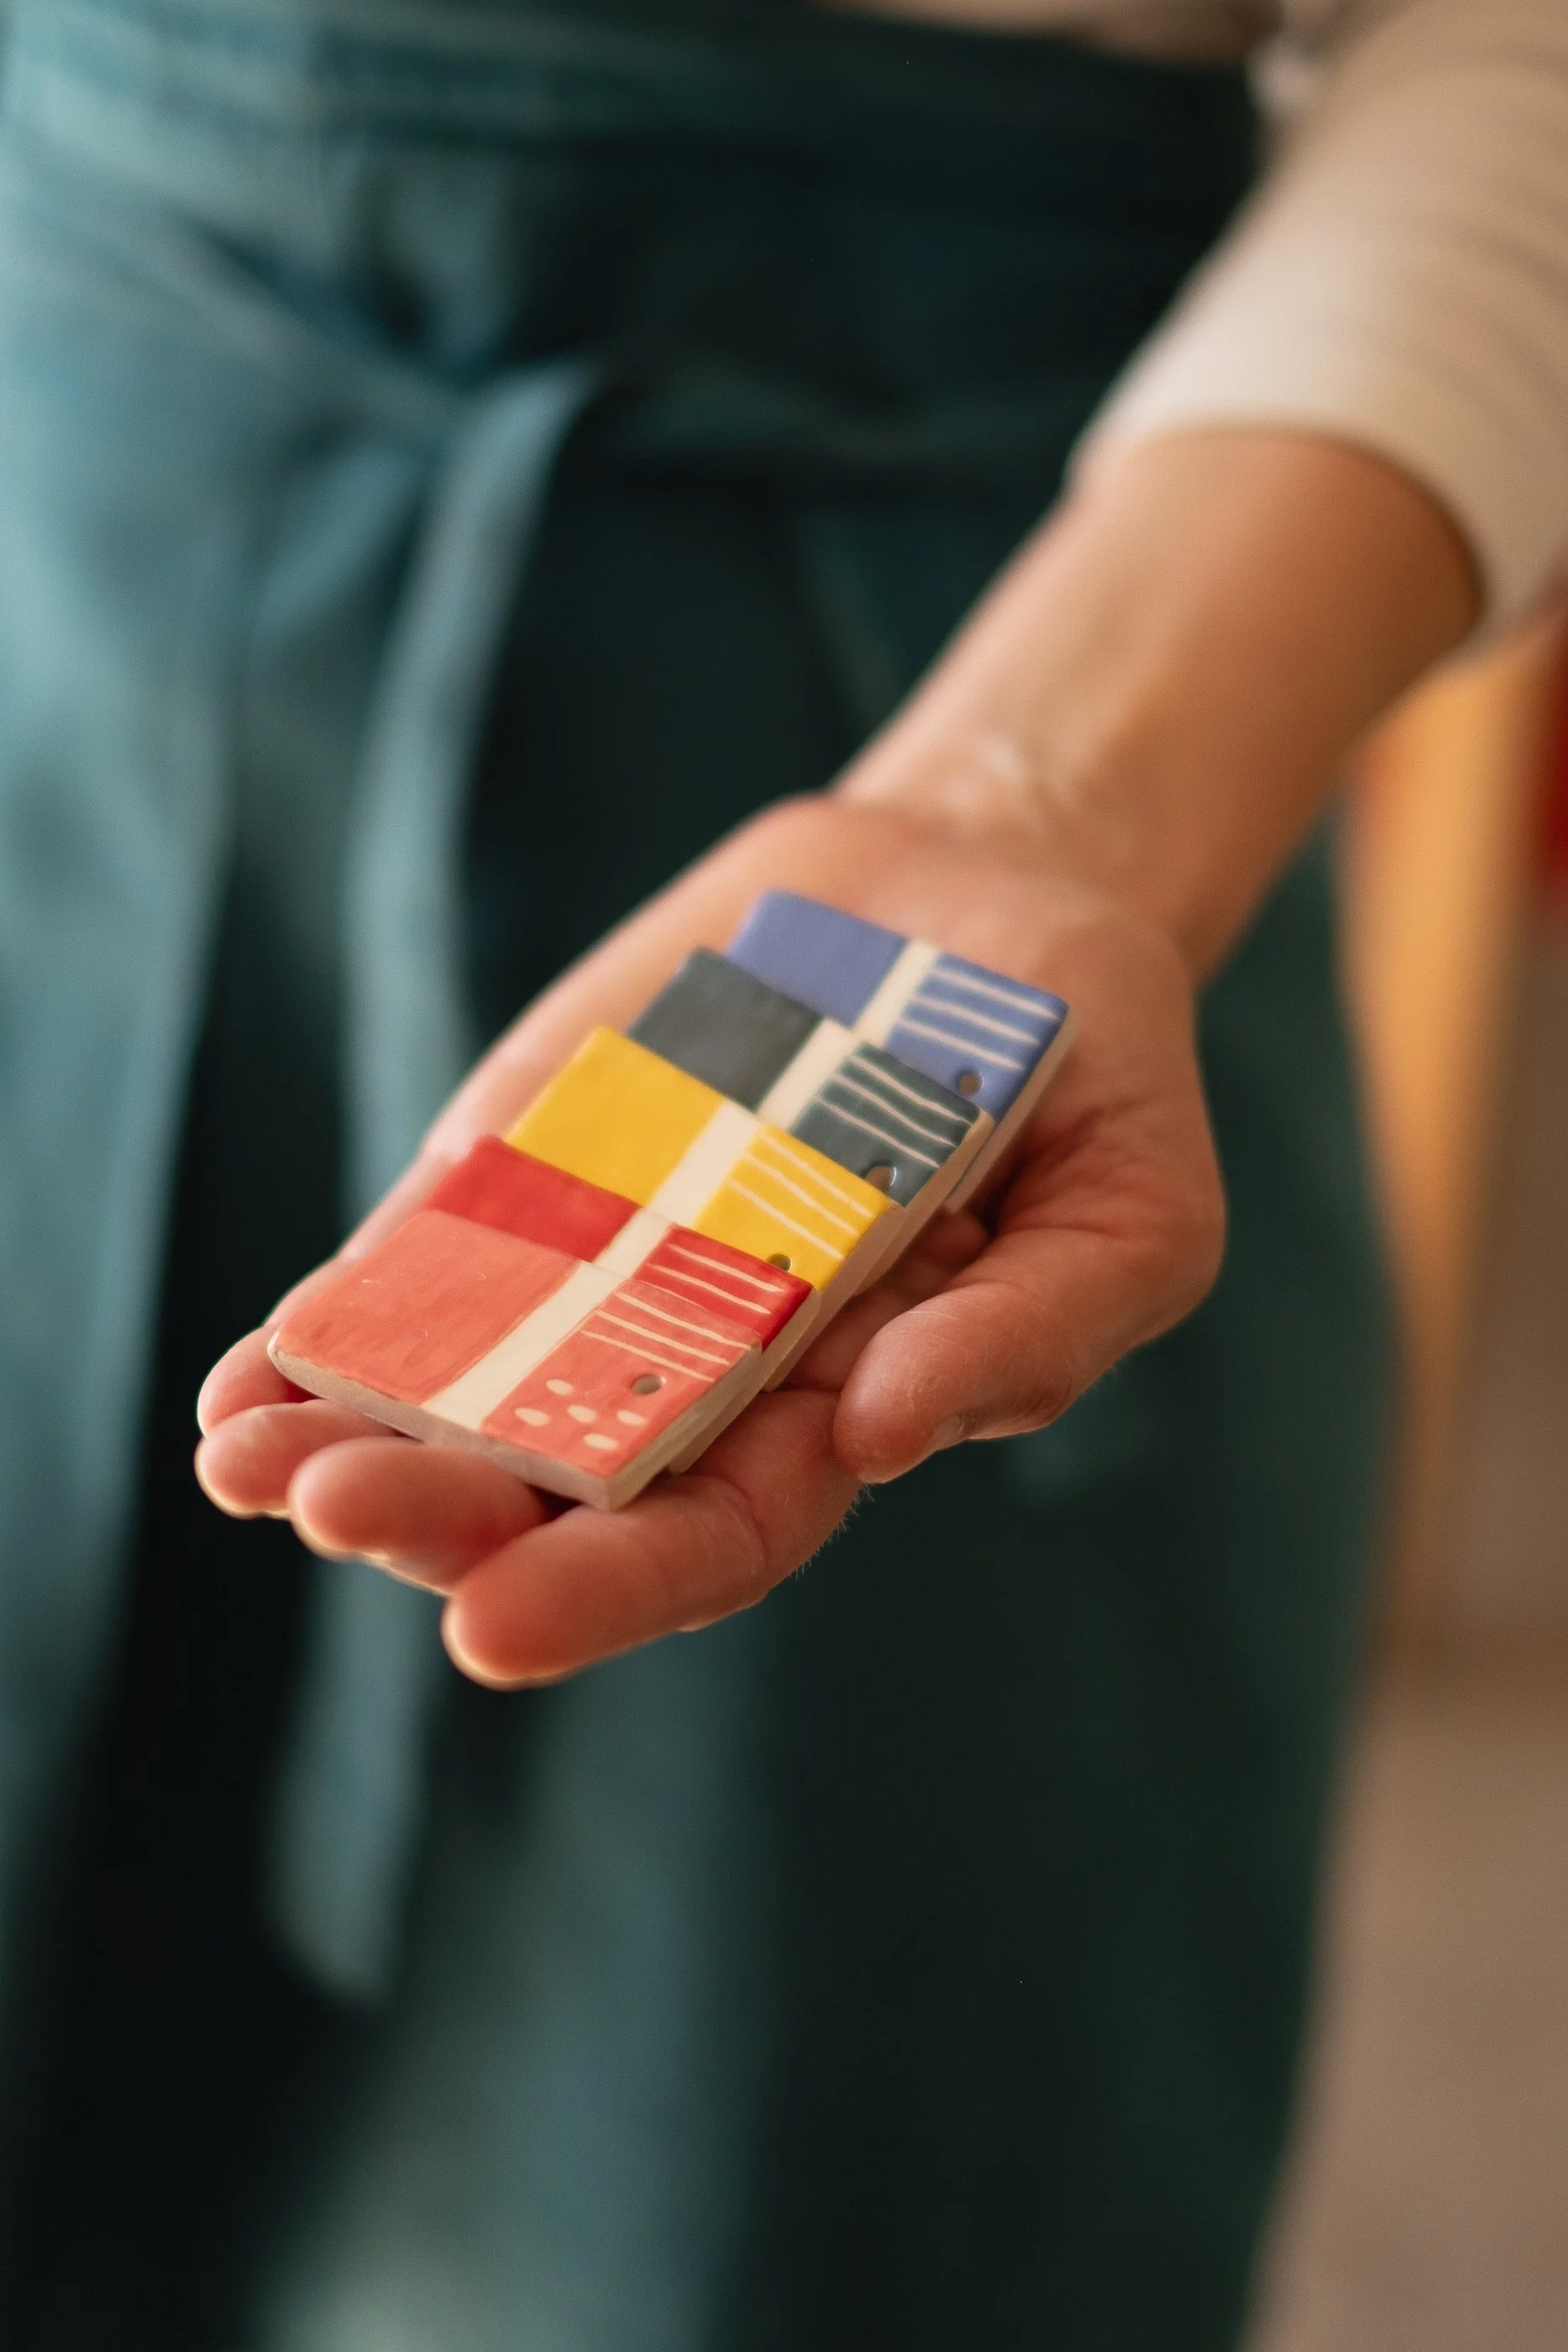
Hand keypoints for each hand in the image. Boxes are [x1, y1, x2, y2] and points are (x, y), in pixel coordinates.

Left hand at [195, 794, 1222, 1684]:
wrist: (981, 884)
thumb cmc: (1082, 1067)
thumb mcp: (1132, 1204)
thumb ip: (1034, 1333)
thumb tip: (877, 1432)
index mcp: (838, 1410)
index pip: (713, 1537)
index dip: (609, 1591)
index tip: (492, 1627)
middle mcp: (700, 1363)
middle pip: (555, 1484)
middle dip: (439, 1516)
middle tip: (331, 1511)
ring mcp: (604, 1261)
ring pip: (462, 1390)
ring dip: (344, 1439)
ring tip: (242, 1458)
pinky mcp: (538, 1162)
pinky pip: (428, 1259)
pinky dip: (339, 1323)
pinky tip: (251, 1375)